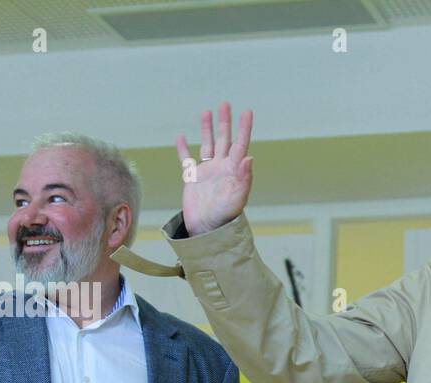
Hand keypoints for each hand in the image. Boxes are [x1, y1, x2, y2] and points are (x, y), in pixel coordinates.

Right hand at [176, 101, 253, 235]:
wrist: (207, 230)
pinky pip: (186, 160)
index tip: (247, 111)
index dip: (244, 128)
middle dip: (225, 122)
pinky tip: (181, 137)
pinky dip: (183, 149)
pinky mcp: (192, 178)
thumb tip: (249, 157)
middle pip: (224, 140)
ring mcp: (207, 172)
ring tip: (207, 112)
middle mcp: (221, 168)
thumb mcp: (237, 198)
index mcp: (234, 170)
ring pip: (207, 145)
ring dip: (207, 129)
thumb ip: (244, 178)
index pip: (240, 144)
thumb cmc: (225, 217)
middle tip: (226, 104)